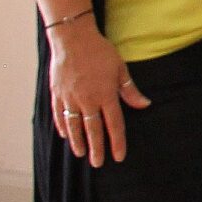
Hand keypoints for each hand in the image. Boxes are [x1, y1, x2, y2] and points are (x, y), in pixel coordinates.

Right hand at [47, 17, 149, 167]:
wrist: (72, 38)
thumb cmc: (100, 51)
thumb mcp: (120, 68)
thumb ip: (130, 90)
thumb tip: (145, 105)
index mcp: (106, 94)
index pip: (114, 124)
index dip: (117, 142)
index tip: (118, 156)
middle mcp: (87, 100)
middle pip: (93, 130)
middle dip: (96, 148)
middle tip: (98, 163)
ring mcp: (70, 98)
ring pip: (74, 125)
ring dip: (78, 141)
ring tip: (81, 154)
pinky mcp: (57, 94)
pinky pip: (59, 114)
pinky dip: (62, 126)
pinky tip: (65, 135)